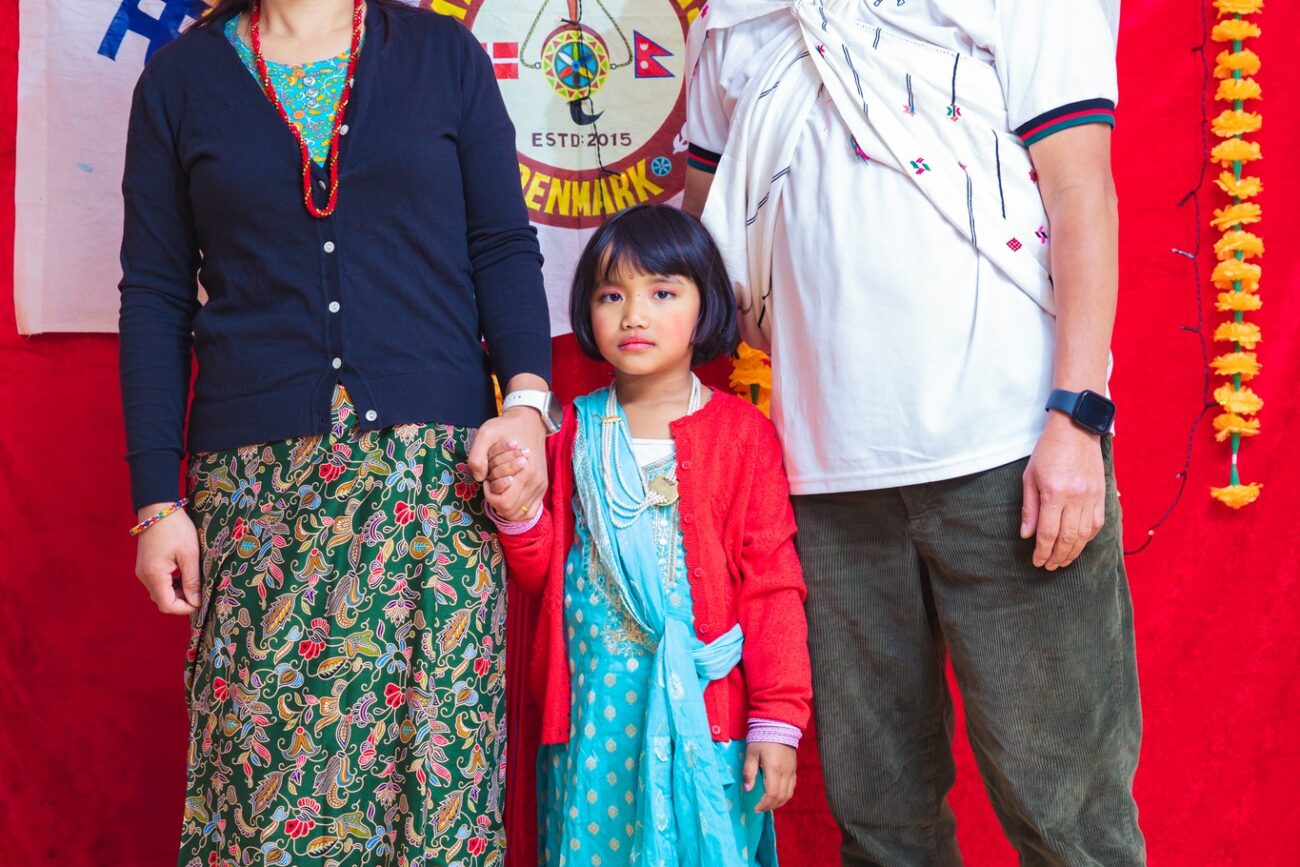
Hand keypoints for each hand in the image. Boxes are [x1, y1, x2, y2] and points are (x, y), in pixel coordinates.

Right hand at [134, 503, 200, 614]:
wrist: (158, 509)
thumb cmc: (176, 529)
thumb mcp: (189, 555)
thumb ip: (193, 580)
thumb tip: (197, 602)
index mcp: (154, 575)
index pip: (167, 605)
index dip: (185, 608)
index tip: (202, 601)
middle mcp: (144, 576)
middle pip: (163, 601)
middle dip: (183, 600)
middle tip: (200, 588)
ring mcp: (142, 571)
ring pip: (161, 593)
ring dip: (178, 592)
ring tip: (194, 579)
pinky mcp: (145, 566)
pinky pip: (158, 583)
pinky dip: (172, 584)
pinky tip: (184, 573)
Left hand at [468, 407, 547, 519]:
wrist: (530, 423)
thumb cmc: (507, 428)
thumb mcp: (486, 433)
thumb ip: (477, 455)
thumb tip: (479, 477)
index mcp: (525, 473)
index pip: (503, 503)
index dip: (490, 495)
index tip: (487, 478)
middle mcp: (535, 483)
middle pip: (510, 512)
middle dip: (496, 501)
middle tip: (492, 483)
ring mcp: (540, 487)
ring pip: (520, 515)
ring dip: (506, 506)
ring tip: (501, 489)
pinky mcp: (542, 488)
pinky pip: (530, 512)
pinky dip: (517, 510)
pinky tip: (510, 495)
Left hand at [744, 742, 796, 812]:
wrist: (779, 725)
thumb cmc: (762, 738)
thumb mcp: (751, 753)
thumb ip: (748, 772)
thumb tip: (747, 789)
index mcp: (774, 768)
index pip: (772, 794)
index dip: (764, 804)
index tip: (755, 808)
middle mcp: (785, 772)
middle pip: (781, 797)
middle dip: (770, 806)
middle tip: (759, 808)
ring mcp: (792, 771)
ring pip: (788, 795)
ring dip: (778, 803)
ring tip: (767, 805)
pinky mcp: (794, 769)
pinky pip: (792, 788)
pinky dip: (784, 796)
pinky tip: (776, 796)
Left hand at [1021, 413, 1105, 570]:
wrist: (1076, 429)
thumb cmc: (1048, 451)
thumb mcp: (1030, 477)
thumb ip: (1029, 508)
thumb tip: (1026, 535)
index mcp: (1054, 493)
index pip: (1048, 532)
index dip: (1042, 551)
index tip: (1037, 561)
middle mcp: (1075, 498)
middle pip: (1067, 538)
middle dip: (1057, 556)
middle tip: (1049, 566)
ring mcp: (1091, 497)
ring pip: (1084, 535)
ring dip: (1073, 552)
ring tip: (1062, 561)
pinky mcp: (1102, 495)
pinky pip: (1097, 524)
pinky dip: (1088, 538)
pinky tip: (1079, 545)